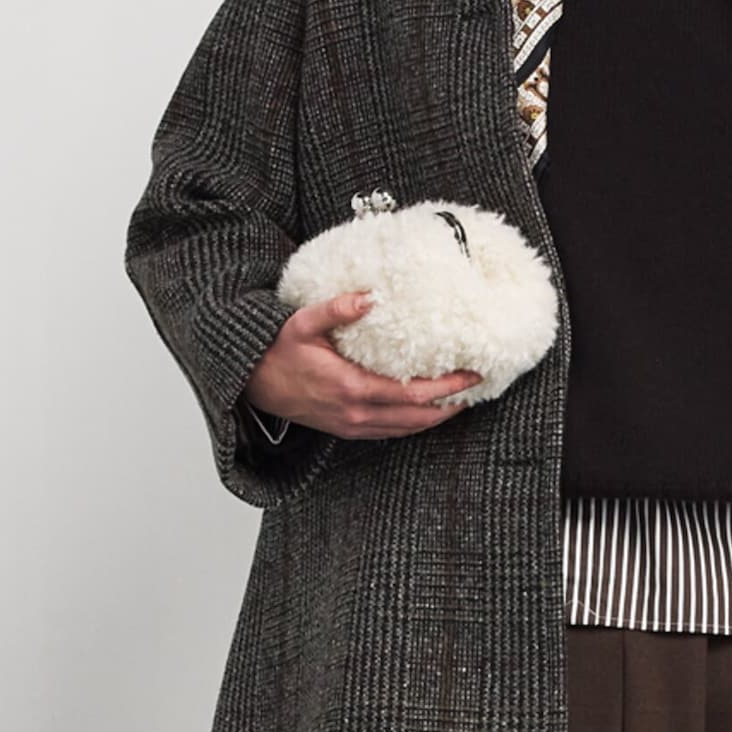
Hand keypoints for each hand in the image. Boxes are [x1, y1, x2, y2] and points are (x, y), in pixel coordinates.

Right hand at [243, 290, 481, 437]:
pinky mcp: (350, 431)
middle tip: (476, 388)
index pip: (413, 393)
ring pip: (407, 430)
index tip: (471, 374)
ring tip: (460, 401)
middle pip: (418, 417)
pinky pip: (392, 433)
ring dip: (436, 418)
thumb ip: (336, 310)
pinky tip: (428, 413)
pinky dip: (415, 425)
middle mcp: (357, 413)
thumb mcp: (302, 323)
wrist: (254, 385)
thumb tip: (368, 297)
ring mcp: (354, 426)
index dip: (447, 387)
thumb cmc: (278, 353)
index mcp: (352, 387)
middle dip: (451, 404)